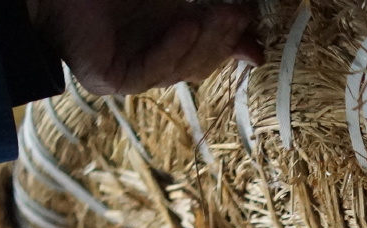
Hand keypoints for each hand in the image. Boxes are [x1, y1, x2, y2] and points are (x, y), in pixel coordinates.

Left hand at [28, 0, 262, 95]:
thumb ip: (206, 16)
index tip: (256, 31)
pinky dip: (169, 48)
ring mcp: (130, 75)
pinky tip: (186, 25)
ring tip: (222, 14)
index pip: (208, 53)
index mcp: (165, 44)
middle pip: (197, 62)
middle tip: (241, 12)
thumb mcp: (169, 1)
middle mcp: (150, 64)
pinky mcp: (110, 81)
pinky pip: (148, 71)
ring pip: (177, 69)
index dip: (232, 44)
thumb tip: (254, 47)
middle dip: (221, 37)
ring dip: (202, 41)